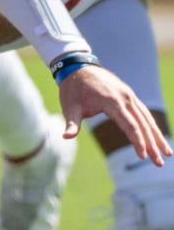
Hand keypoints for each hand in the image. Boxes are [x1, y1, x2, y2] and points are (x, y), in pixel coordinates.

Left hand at [57, 64, 172, 164]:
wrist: (76, 66)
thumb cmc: (72, 88)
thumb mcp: (69, 106)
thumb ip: (71, 123)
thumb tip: (65, 137)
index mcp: (111, 101)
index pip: (129, 124)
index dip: (137, 141)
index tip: (143, 156)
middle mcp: (124, 97)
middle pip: (142, 123)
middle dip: (152, 144)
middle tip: (159, 163)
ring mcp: (129, 95)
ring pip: (146, 118)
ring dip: (157, 136)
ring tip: (167, 153)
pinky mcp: (129, 95)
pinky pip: (143, 112)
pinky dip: (152, 125)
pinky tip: (158, 137)